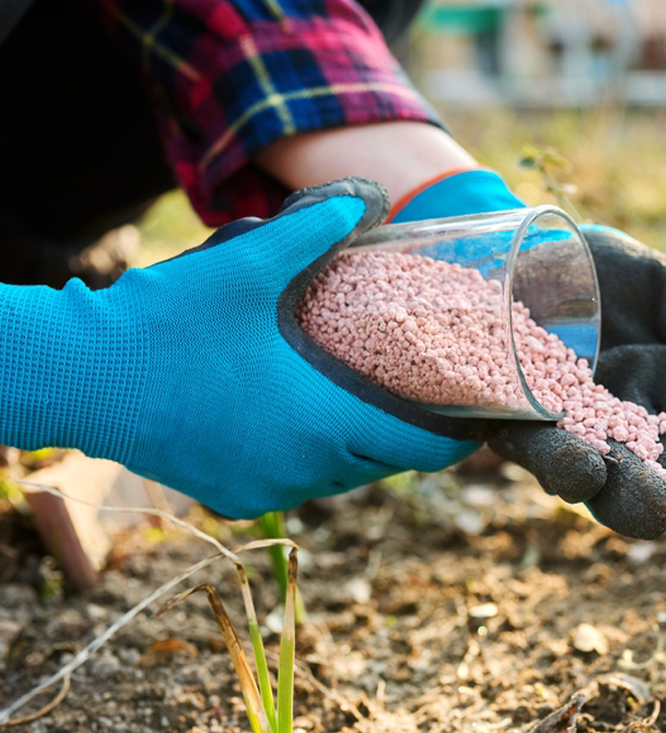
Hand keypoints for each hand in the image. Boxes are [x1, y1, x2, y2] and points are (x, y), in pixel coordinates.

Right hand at [0, 178, 482, 517]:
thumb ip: (312, 229)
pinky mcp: (233, 494)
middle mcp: (303, 469)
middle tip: (426, 396)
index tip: (480, 417)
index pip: (419, 450)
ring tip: (372, 402)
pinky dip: (316, 456)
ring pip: (342, 476)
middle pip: (385, 464)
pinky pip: (299, 482)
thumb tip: (368, 195)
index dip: (458, 437)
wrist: (76, 376)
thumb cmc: (164, 323)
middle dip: (411, 436)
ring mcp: (266, 488)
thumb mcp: (245, 265)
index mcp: (322, 421)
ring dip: (362, 446)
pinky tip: (309, 419)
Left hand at [391, 169, 665, 551]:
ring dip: (629, 498)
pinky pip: (536, 448)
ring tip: (657, 513)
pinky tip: (586, 470)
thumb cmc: (600, 271)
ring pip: (602, 477)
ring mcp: (566, 431)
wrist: (513, 246)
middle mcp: (619, 425)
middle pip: (661, 473)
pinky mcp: (509, 424)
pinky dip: (561, 463)